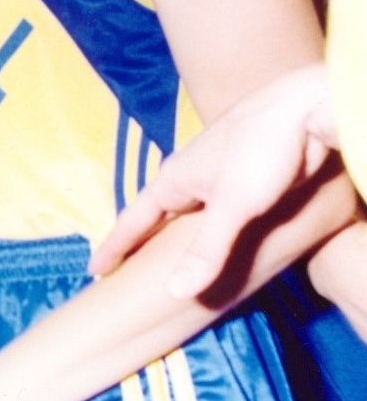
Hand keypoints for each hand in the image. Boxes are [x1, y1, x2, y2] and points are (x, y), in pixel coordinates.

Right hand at [89, 64, 336, 298]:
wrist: (306, 108)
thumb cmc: (262, 150)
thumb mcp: (233, 205)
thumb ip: (205, 250)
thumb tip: (175, 293)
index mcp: (174, 179)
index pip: (133, 220)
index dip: (114, 247)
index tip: (94, 271)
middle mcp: (188, 175)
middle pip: (155, 214)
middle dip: (138, 239)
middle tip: (124, 268)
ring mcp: (216, 173)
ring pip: (186, 210)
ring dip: (172, 232)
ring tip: (163, 256)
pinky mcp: (244, 174)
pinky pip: (213, 208)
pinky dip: (203, 226)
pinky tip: (214, 236)